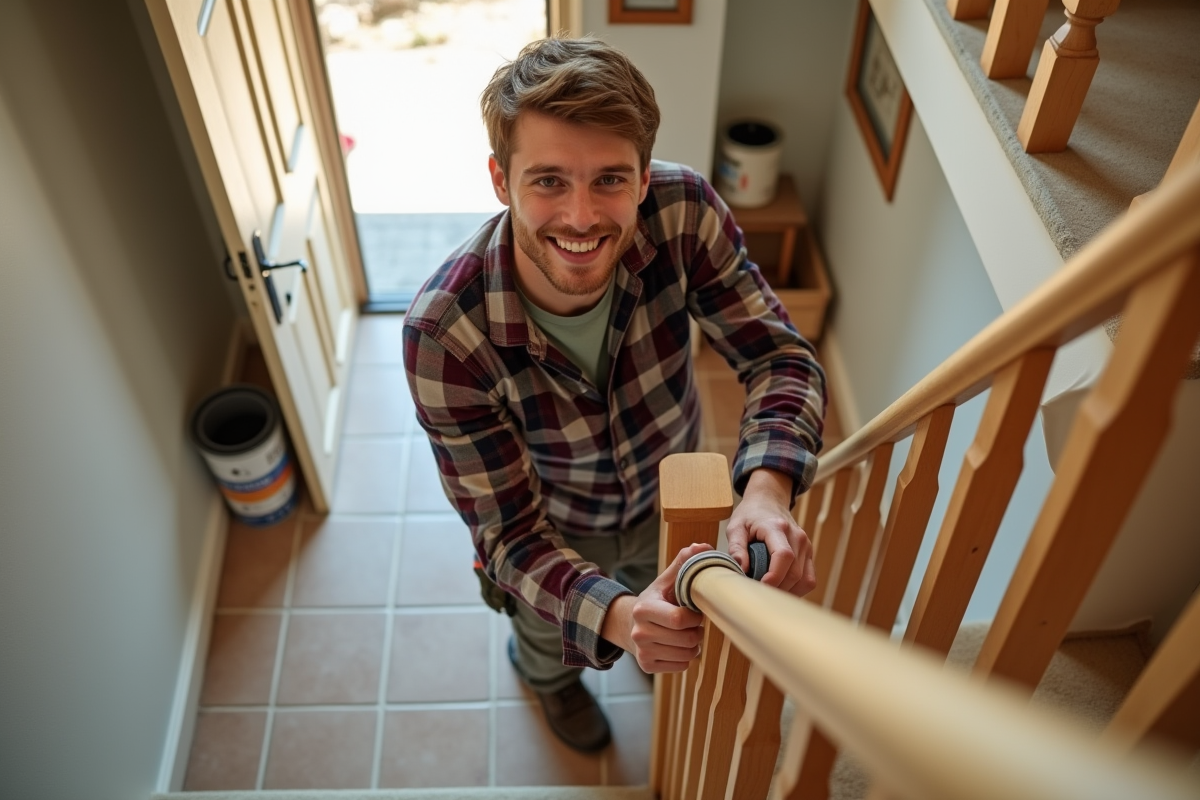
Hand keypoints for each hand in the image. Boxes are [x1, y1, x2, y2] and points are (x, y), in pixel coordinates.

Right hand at [600, 543, 710, 672]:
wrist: (630, 625)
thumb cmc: (656, 601)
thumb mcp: (665, 581)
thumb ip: (683, 563)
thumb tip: (702, 547)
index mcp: (643, 609)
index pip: (679, 619)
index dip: (695, 617)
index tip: (694, 612)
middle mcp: (639, 632)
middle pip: (686, 639)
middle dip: (696, 631)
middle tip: (693, 624)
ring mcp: (642, 652)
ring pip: (687, 654)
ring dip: (693, 645)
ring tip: (686, 634)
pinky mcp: (647, 666)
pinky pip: (682, 666)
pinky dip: (686, 657)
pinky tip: (678, 646)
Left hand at [727, 468, 815, 596]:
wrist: (769, 501)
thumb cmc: (750, 515)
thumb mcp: (735, 527)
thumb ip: (735, 547)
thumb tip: (741, 569)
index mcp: (777, 527)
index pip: (784, 555)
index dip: (774, 576)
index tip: (759, 586)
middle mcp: (797, 537)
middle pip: (795, 572)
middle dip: (776, 588)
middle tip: (757, 592)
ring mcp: (806, 546)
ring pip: (804, 579)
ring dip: (787, 591)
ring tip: (768, 591)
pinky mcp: (809, 554)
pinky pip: (809, 579)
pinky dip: (796, 589)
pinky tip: (781, 589)